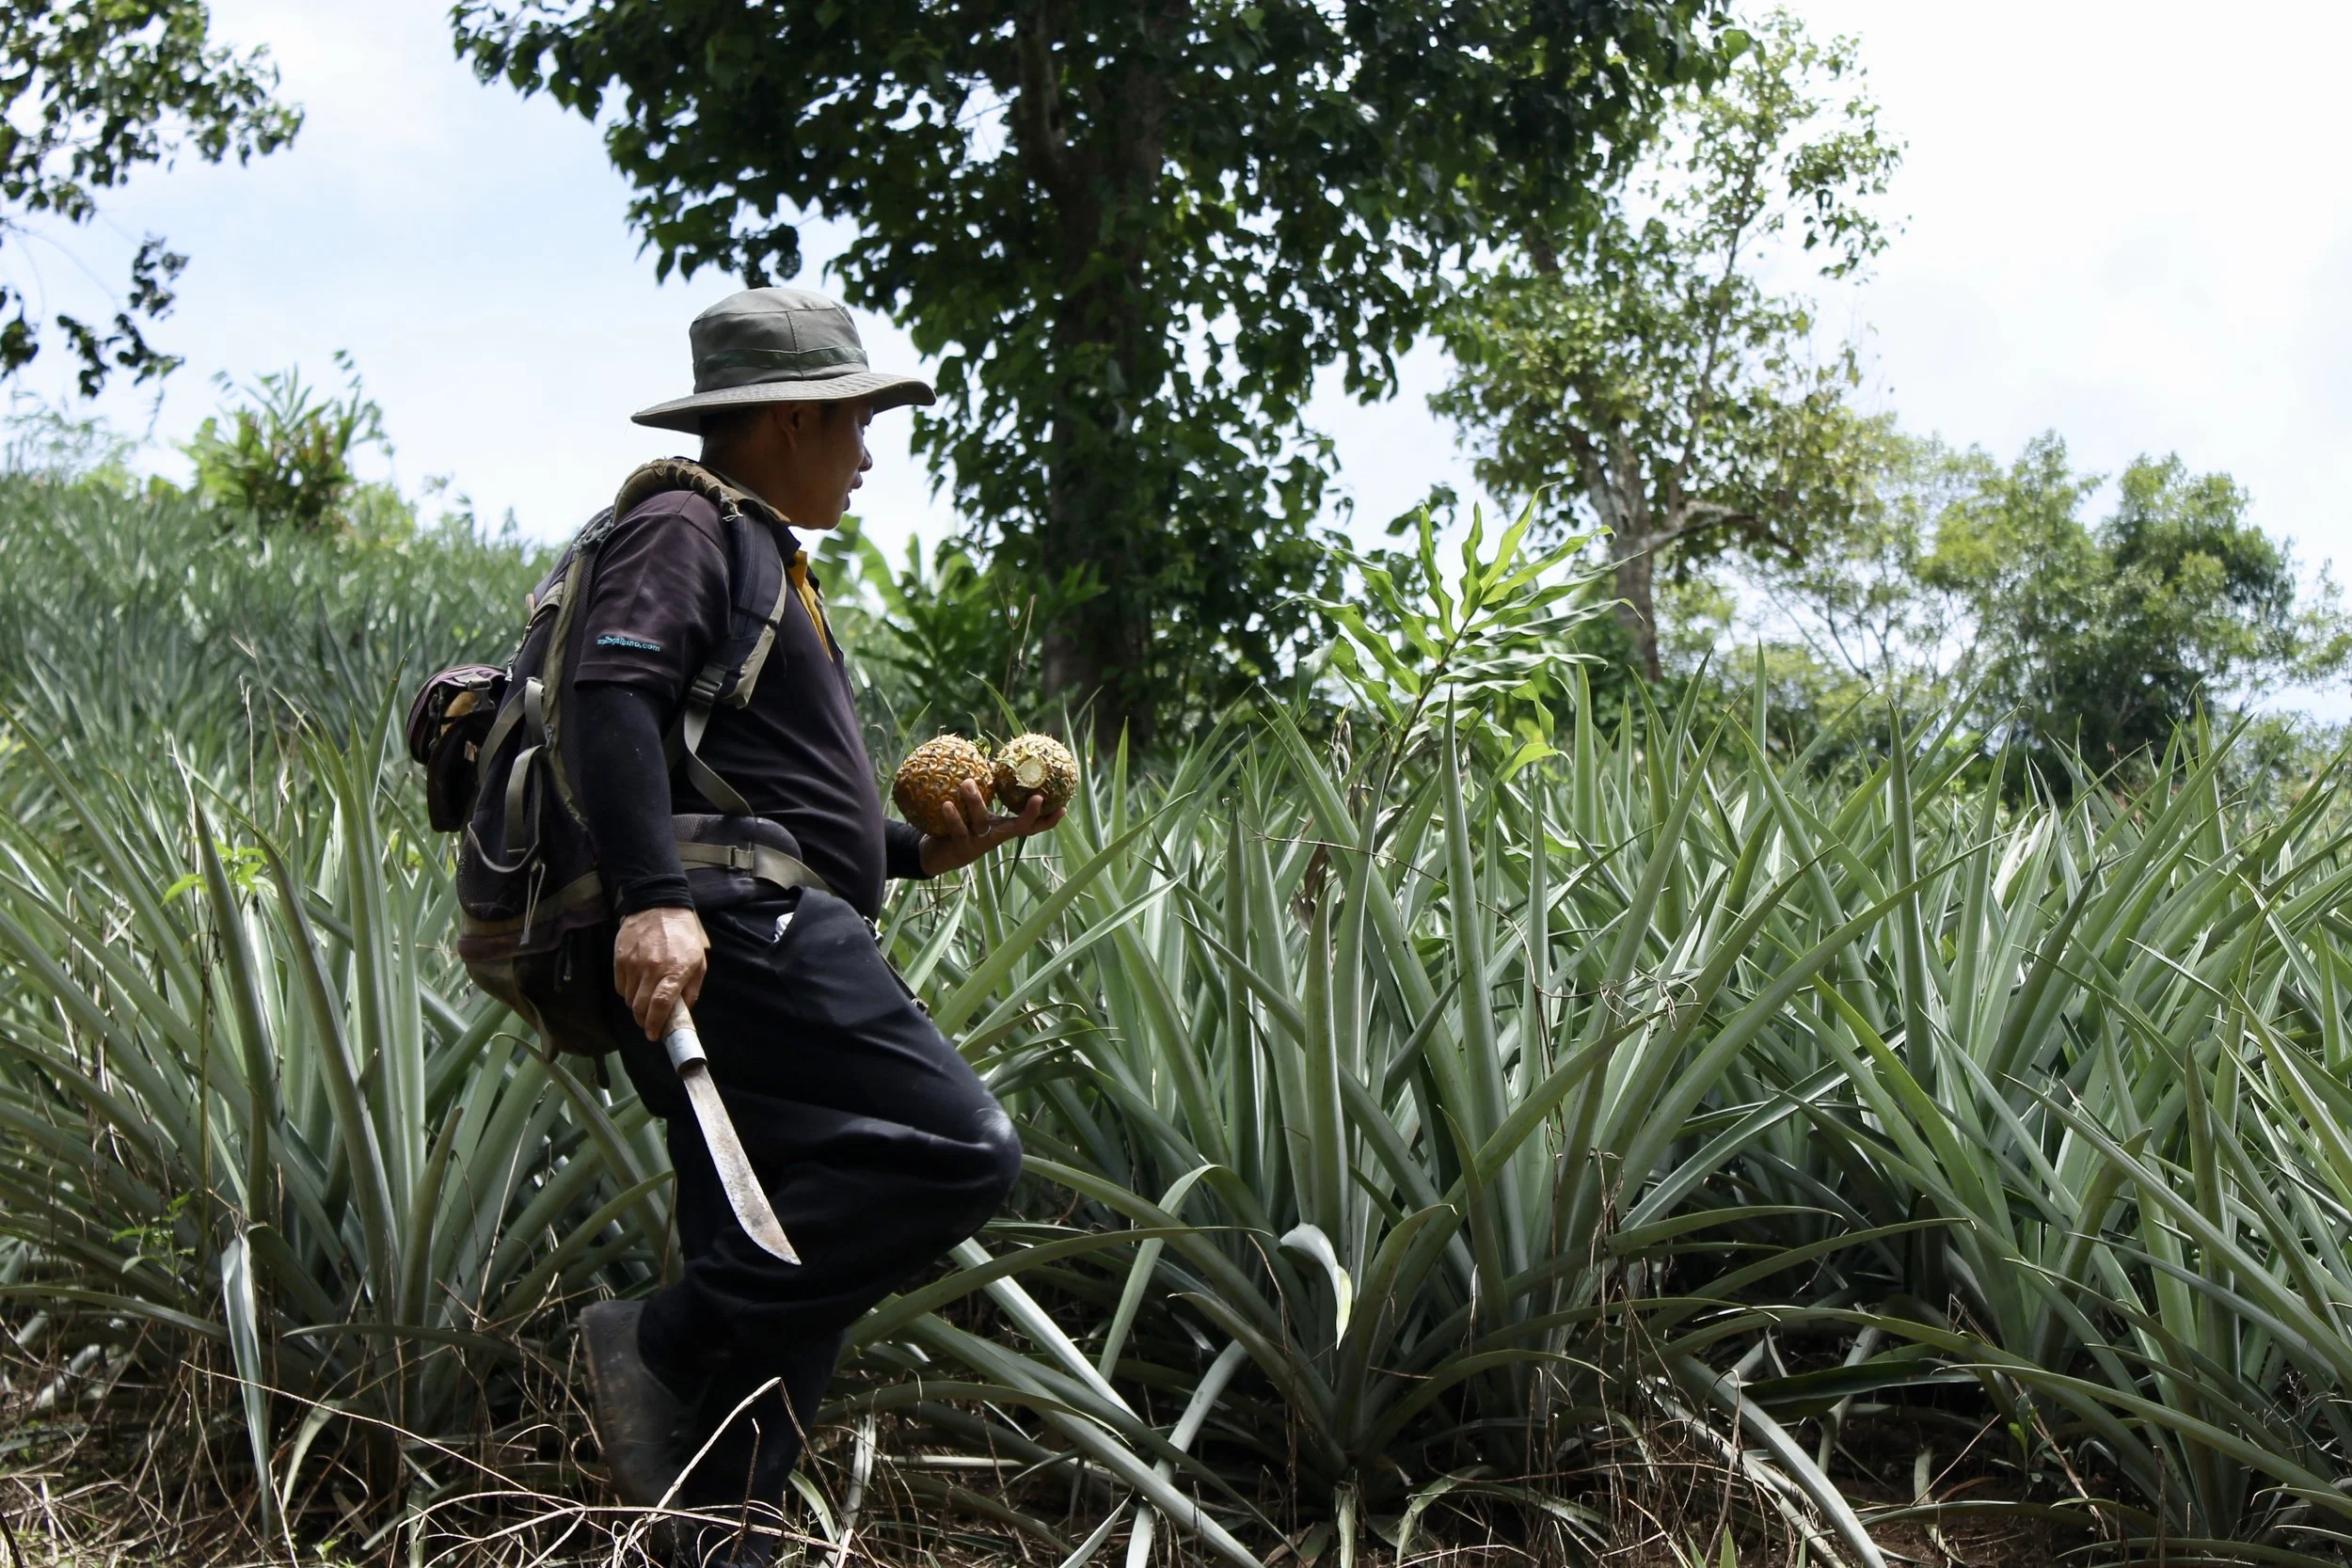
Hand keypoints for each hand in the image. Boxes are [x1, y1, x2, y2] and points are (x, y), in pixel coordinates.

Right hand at [613, 906, 708, 1040]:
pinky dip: (626, 991)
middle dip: (643, 1020)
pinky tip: (636, 983)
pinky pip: (619, 985)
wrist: (659, 906)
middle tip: (648, 1022)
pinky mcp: (619, 958)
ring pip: (628, 998)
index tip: (653, 1035)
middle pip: (640, 1007)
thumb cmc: (683, 935)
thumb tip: (682, 1012)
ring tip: (645, 997)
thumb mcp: (698, 961)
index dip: (655, 1024)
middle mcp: (652, 969)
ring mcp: (633, 964)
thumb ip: (691, 989)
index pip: (660, 1005)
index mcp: (675, 970)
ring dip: (636, 1004)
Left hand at [919, 779, 1063, 875]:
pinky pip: (958, 829)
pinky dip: (953, 816)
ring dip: (975, 801)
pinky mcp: (961, 848)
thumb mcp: (974, 809)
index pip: (1031, 825)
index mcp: (1002, 827)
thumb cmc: (959, 824)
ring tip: (966, 783)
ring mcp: (979, 843)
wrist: (936, 855)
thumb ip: (983, 789)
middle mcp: (995, 836)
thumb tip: (988, 757)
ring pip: (981, 822)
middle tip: (1038, 797)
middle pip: (1017, 827)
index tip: (1064, 807)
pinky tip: (947, 804)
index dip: (1048, 820)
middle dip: (1030, 814)